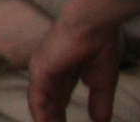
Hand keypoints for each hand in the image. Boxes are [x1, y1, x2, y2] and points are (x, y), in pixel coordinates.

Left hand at [30, 0, 136, 121]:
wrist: (93, 26)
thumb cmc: (100, 47)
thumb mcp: (102, 83)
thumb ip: (99, 103)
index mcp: (64, 72)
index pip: (59, 99)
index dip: (61, 116)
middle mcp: (50, 72)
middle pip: (49, 103)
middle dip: (52, 120)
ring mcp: (42, 70)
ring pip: (41, 102)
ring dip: (46, 119)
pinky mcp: (39, 69)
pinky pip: (36, 97)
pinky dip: (40, 113)